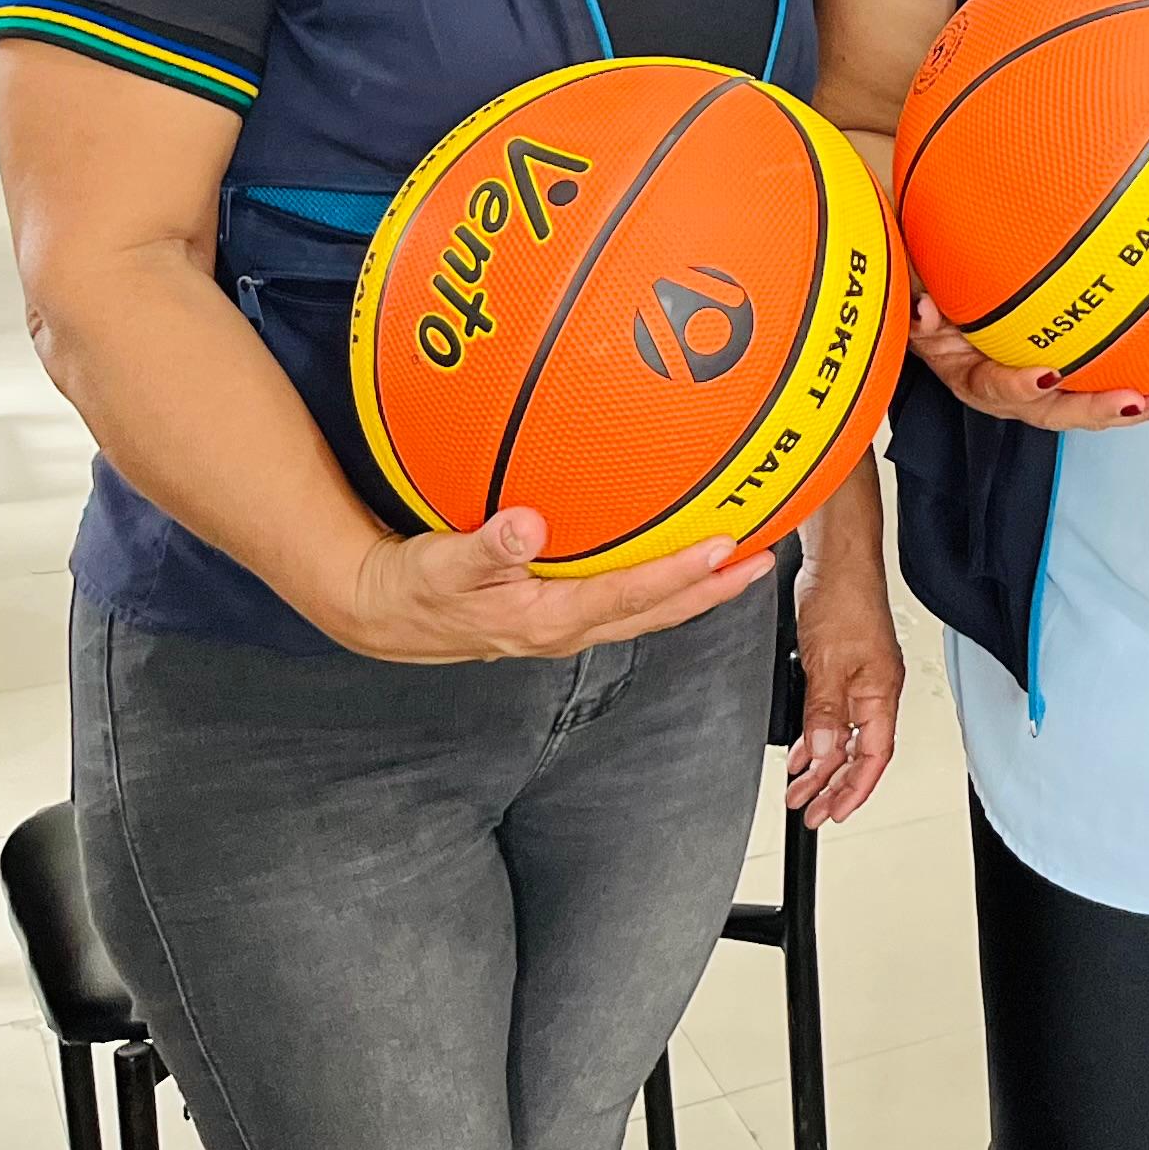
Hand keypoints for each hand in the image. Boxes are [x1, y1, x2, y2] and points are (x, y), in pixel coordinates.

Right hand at [335, 508, 771, 663]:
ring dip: (695, 585)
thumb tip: (529, 523)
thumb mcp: (441, 564)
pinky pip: (624, 595)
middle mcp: (568, 627)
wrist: (382, 614)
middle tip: (766, 558)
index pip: (631, 596)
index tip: (725, 548)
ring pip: (647, 607)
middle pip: (658, 610)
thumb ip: (486, 545)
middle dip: (714, 588)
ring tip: (742, 555)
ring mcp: (567, 622)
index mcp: (549, 618)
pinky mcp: (559, 610)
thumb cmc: (413, 588)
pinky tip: (675, 547)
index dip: (681, 574)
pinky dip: (658, 577)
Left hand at [783, 577, 904, 826]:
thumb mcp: (828, 662)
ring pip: (844, 737)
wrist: (837, 561)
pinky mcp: (840, 668)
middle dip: (836, 787)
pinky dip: (816, 739)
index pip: (874, 755)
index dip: (856, 789)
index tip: (835, 813)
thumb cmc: (845, 599)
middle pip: (860, 754)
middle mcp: (874, 690)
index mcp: (880, 691)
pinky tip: (801, 752)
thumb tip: (826, 753)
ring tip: (800, 790)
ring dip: (822, 766)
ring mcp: (858, 679)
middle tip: (812, 813)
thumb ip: (826, 712)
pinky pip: (831, 717)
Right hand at [908, 297, 1148, 426]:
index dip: (1018, 386)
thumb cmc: (928, 290)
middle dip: (1096, 410)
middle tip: (1136, 402)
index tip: (1047, 376)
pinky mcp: (1066, 370)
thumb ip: (917, 304)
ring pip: (1084, 404)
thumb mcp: (912, 292)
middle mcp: (1008, 387)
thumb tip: (925, 310)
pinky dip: (1141, 380)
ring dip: (1131, 406)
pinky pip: (1102, 379)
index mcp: (969, 373)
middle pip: (1053, 411)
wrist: (938, 290)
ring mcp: (1038, 383)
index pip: (991, 386)